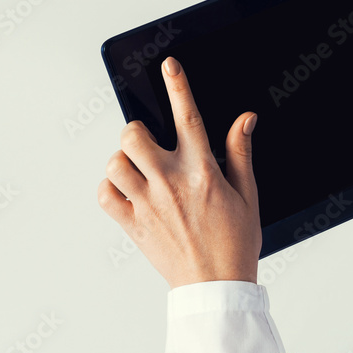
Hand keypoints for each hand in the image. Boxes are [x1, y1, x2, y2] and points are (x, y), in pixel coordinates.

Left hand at [97, 56, 261, 288]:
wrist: (216, 287)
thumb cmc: (234, 243)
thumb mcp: (247, 194)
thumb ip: (240, 152)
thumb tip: (245, 119)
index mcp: (202, 171)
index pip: (188, 117)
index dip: (177, 86)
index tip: (169, 66)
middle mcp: (170, 183)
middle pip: (133, 135)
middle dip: (137, 130)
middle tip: (148, 141)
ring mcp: (147, 204)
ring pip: (115, 163)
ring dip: (123, 160)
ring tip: (138, 168)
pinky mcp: (132, 225)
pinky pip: (105, 195)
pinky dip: (110, 188)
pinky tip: (126, 190)